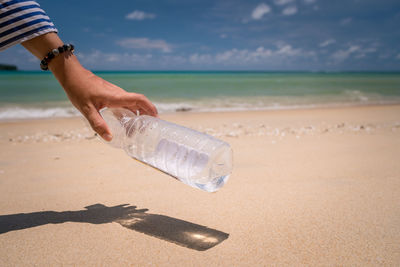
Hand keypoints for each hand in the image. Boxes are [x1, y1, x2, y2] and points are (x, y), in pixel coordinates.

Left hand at [22, 33, 157, 140]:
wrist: (72, 75)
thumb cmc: (79, 90)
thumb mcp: (86, 110)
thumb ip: (98, 124)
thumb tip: (109, 138)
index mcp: (116, 96)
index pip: (139, 100)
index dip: (150, 108)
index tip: (157, 118)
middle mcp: (119, 94)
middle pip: (139, 103)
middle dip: (146, 115)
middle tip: (147, 129)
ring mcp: (116, 94)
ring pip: (133, 103)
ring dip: (138, 114)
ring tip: (137, 129)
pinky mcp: (112, 95)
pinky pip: (126, 103)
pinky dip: (130, 112)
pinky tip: (125, 122)